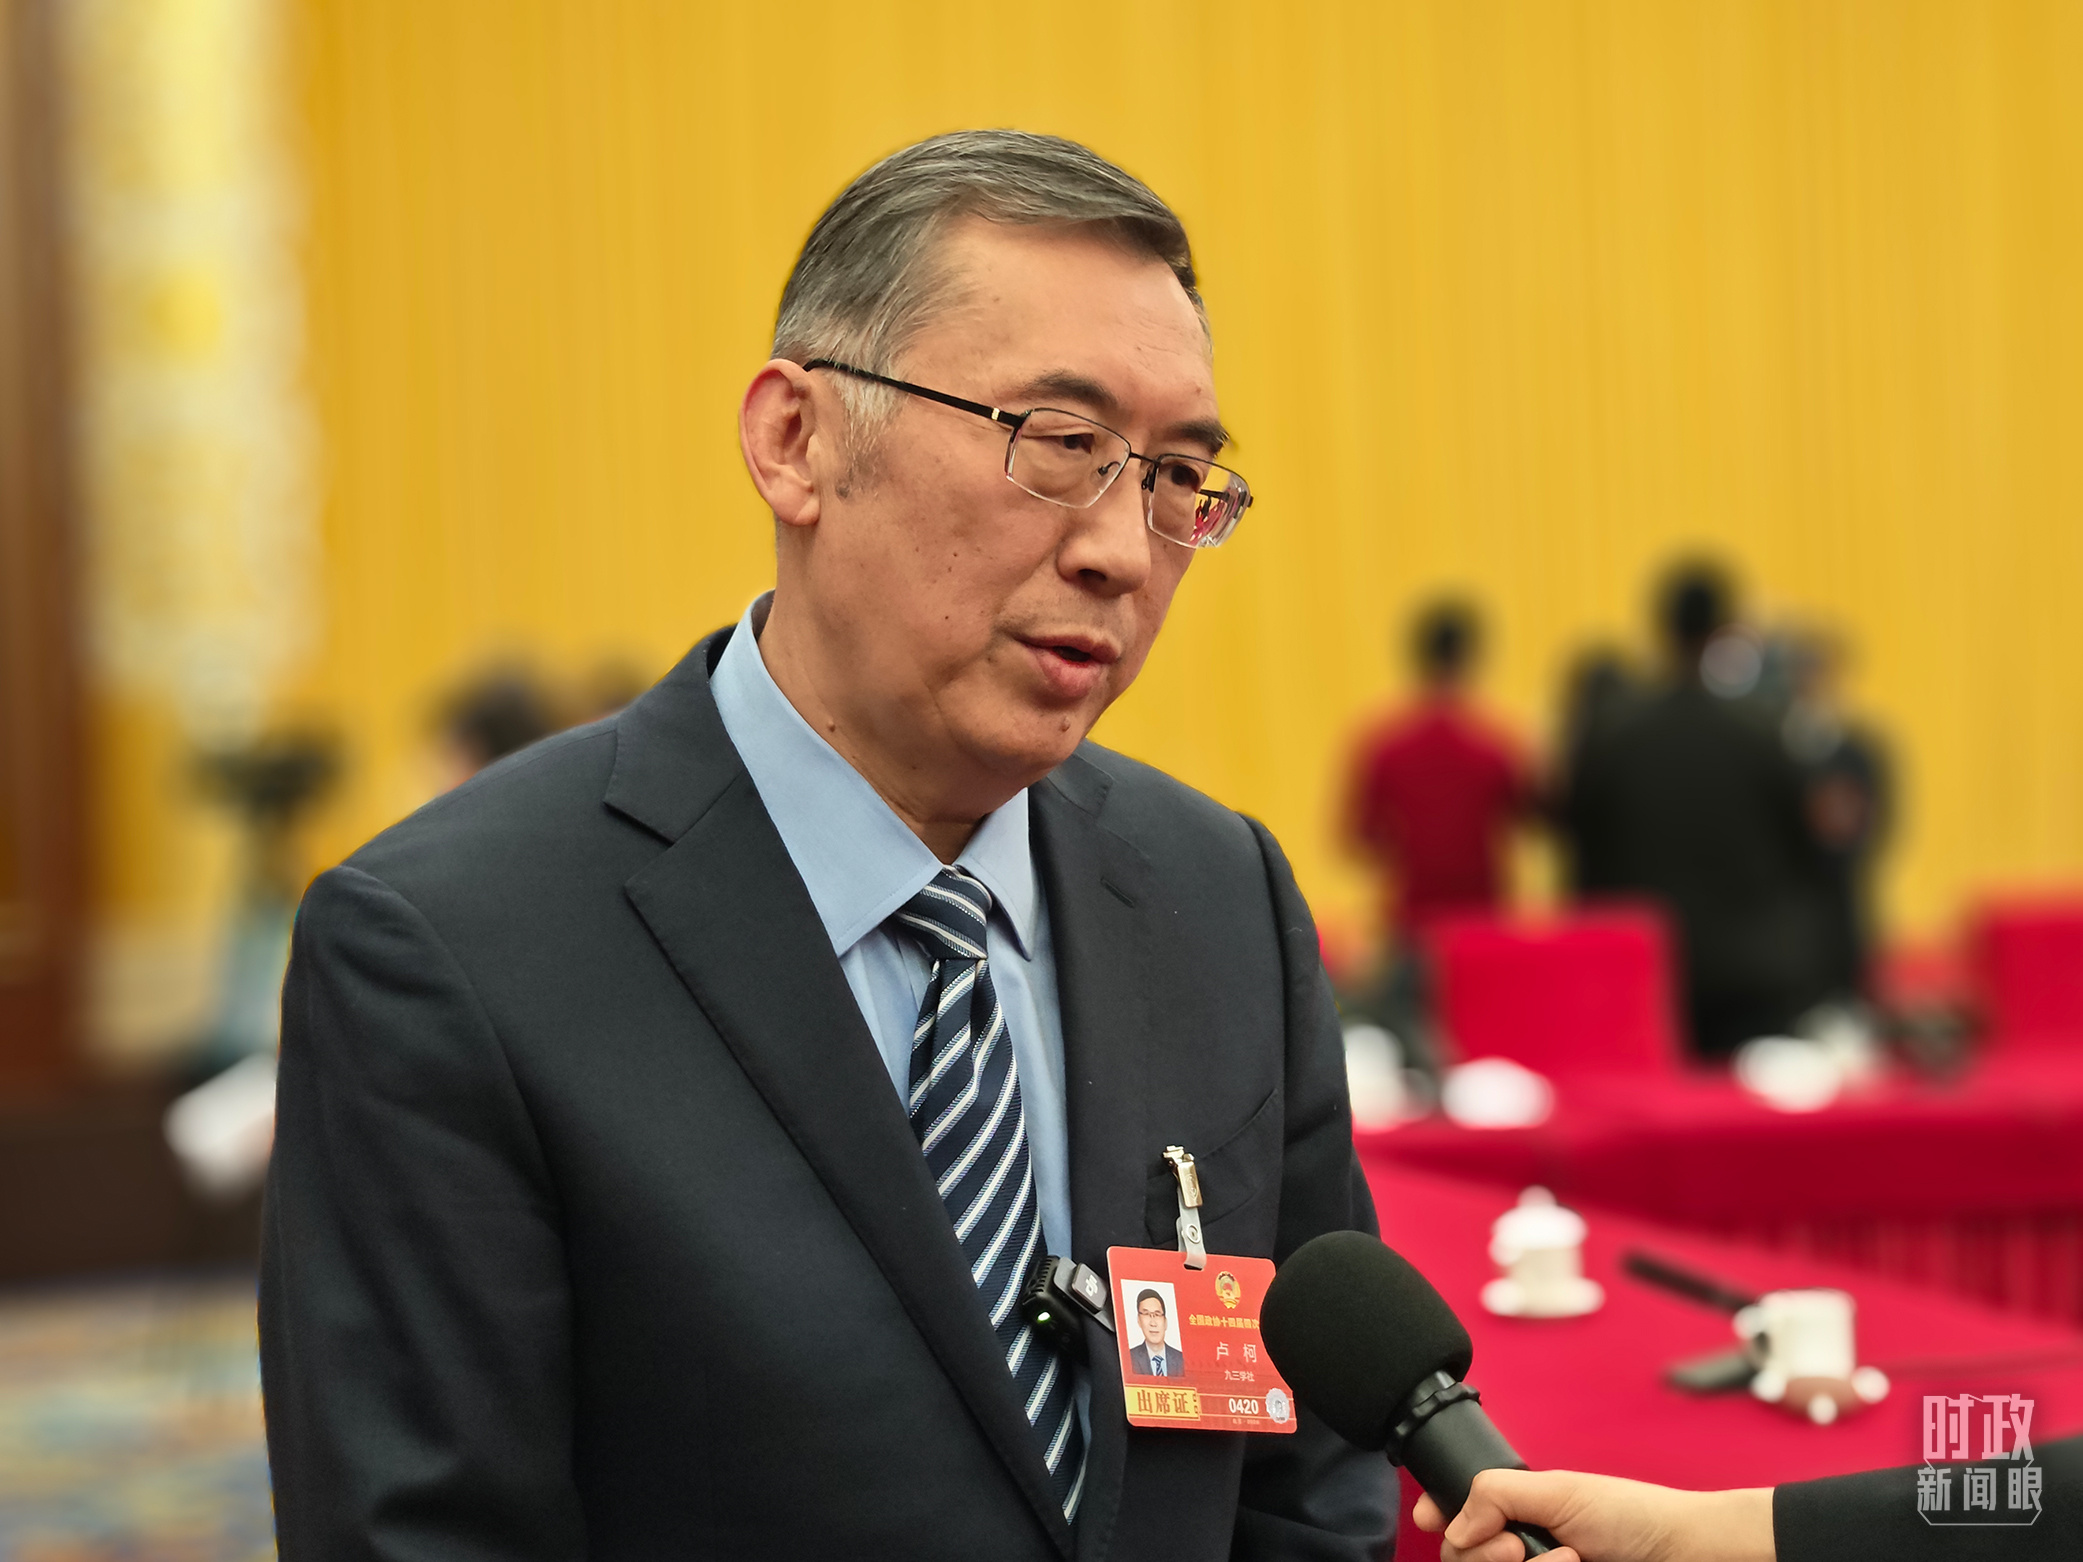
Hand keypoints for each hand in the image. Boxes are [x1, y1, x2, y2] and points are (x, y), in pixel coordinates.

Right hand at [1411, 1468, 1774, 1561]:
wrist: (1683, 1555)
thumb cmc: (1634, 1517)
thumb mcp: (1558, 1491)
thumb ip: (1497, 1493)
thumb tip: (1453, 1521)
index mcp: (1517, 1512)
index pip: (1457, 1516)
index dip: (1437, 1515)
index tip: (1429, 1518)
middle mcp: (1521, 1549)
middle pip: (1460, 1557)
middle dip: (1478, 1551)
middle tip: (1515, 1546)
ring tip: (1564, 1560)